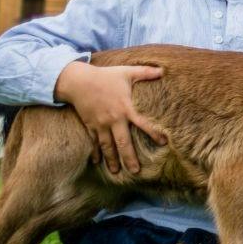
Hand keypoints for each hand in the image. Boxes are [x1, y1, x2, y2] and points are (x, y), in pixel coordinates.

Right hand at [54, 60, 166, 174]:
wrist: (77, 81)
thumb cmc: (105, 76)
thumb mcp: (127, 72)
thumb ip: (146, 73)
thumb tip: (164, 70)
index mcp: (126, 108)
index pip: (144, 123)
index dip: (154, 133)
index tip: (165, 143)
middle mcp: (114, 119)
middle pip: (123, 142)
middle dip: (129, 158)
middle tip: (136, 172)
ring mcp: (100, 124)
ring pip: (107, 146)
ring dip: (111, 160)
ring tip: (116, 173)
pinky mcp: (90, 125)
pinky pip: (93, 142)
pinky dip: (94, 152)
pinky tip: (96, 163)